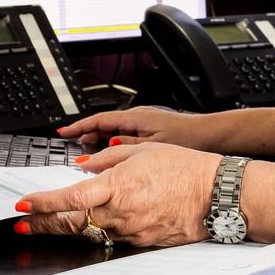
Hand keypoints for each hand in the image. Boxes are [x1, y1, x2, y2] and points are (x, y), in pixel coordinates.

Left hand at [17, 143, 219, 247]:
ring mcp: (131, 231)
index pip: (70, 198)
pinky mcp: (142, 242)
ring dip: (72, 226)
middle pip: (72, 223)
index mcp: (117, 186)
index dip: (43, 204)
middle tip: (25, 224)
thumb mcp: (142, 152)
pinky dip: (102, 229)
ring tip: (52, 222)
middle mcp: (121, 213)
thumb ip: (108, 158)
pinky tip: (97, 222)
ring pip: (92, 231)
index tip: (23, 205)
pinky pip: (114, 236)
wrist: (215, 195)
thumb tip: (86, 165)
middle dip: (44, 224)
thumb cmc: (185, 169)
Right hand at [57, 107, 215, 149]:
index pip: (99, 119)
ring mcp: (143, 124)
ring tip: (88, 154)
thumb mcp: (153, 145)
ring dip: (99, 140)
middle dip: (87, 134)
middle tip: (73, 146)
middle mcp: (137, 117)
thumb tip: (103, 149)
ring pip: (113, 131)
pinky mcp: (150, 132)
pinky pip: (124, 137)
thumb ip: (127, 146)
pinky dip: (113, 144)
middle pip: (104, 125)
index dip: (79, 126)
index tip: (64, 132)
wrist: (211, 134)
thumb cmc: (188, 138)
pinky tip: (112, 156)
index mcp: (135, 117)